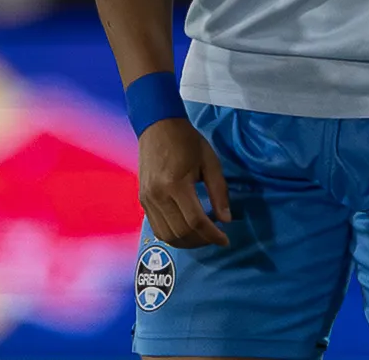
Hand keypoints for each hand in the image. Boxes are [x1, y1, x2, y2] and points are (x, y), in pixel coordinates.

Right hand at [137, 118, 231, 248]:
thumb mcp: (210, 162)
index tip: (225, 240)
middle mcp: (157, 196)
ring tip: (202, 237)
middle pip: (180, 232)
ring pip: (166, 235)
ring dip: (186, 242)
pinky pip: (157, 228)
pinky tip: (186, 230)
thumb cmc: (187, 141)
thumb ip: (219, 191)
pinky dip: (173, 235)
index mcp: (176, 184)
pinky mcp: (142, 201)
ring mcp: (147, 200)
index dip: (212, 235)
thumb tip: (226, 219)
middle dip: (201, 240)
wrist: (158, 126)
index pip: (195, 221)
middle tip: (216, 238)